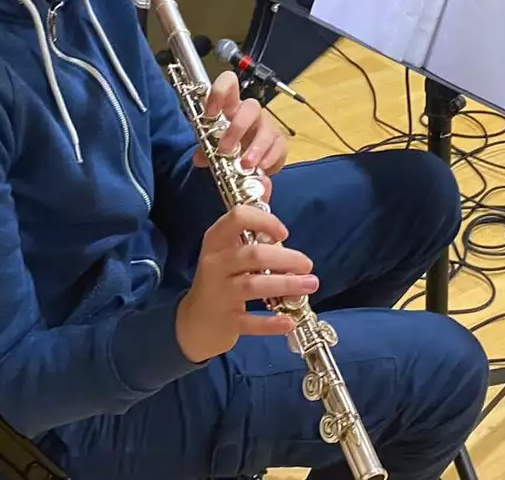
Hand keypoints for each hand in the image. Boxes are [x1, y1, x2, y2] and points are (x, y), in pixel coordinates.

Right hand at [174, 205, 317, 362]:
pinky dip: (271, 322)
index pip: (237, 218)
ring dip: (286, 285)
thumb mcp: (228, 248)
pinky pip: (250, 322)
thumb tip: (267, 181)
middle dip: (285, 258)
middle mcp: (214, 264)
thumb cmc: (221, 278)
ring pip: (253, 285)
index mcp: (216, 241)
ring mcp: (218, 293)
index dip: (264, 221)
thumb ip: (251, 222)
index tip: (284, 233)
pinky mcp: (225, 321)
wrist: (194, 322)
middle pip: (252, 254)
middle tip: (308, 264)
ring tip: (310, 284)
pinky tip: (289, 320)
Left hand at [193, 71, 287, 192]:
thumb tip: (200, 159)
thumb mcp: (213, 146)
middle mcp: (250, 113)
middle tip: (225, 149)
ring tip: (245, 164)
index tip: (210, 113)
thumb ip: (205, 150)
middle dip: (238, 128)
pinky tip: (260, 168)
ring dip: (256, 147)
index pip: (229, 84)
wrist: (247, 161)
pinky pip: (279, 146)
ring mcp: (266, 126)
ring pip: (267, 127)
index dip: (220, 92)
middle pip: (251, 107)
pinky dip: (270, 158)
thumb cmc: (229, 144)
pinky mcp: (278, 142)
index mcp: (231, 106)